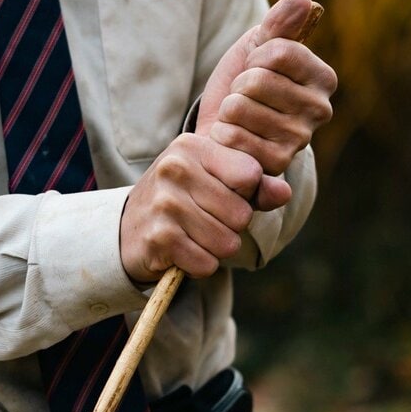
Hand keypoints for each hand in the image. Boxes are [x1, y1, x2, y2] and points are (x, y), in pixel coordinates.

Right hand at [120, 133, 261, 282]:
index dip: (246, 194)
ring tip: (192, 236)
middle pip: (242, 214)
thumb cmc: (179, 201)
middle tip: (203, 220)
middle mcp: (175, 168)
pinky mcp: (159, 238)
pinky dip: (199, 265)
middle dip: (230, 227)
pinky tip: (181, 252)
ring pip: (227, 242)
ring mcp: (165, 203)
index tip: (222, 194)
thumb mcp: (213, 181)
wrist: (126, 230)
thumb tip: (284, 193)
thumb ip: (254, 185)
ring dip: (215, 249)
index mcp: (192, 146)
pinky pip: (207, 263)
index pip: (250, 175)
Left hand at [196, 0, 335, 210]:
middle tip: (245, 98)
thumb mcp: (256, 47)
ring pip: (241, 107)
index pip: (278, 51)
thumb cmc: (244, 84)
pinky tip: (233, 140)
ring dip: (229, 110)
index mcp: (323, 78)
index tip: (256, 68)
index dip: (254, 57)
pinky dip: (223, 134)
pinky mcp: (275, 165)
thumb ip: (277, 24)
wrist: (224, 127)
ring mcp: (299, 140)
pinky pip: (234, 136)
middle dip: (239, 85)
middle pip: (257, 80)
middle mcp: (320, 111)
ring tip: (239, 119)